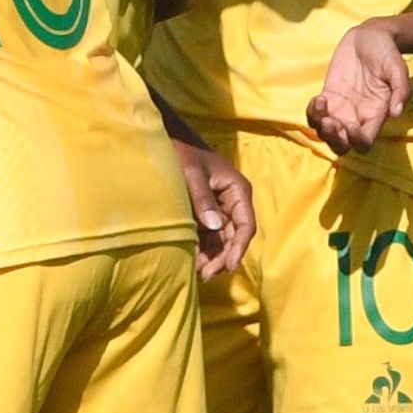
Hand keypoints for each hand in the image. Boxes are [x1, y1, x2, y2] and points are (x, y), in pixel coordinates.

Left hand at [174, 139, 253, 278]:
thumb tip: (215, 227)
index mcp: (237, 190)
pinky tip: (193, 261)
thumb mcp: (191, 173)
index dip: (238, 248)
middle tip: (206, 275)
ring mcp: (219, 207)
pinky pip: (208, 234)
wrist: (167, 138)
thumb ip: (202, 199)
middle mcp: (233, 200)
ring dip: (212, 256)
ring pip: (221, 238)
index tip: (228, 267)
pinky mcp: (205, 211)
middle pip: (234, 236)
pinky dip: (202, 248)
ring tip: (198, 272)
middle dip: (222, 257)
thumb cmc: (182, 151)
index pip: (245, 225)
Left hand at [307, 20, 411, 153]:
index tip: (350, 124)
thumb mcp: (398, 67)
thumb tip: (397, 113)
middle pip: (342, 145)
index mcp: (376, 114)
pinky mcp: (329, 97)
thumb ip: (401, 89)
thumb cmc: (387, 52)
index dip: (355, 140)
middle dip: (333, 139)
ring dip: (320, 127)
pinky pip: (316, 115)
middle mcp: (358, 116)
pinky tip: (318, 99)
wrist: (370, 36)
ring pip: (326, 132)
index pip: (364, 142)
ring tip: (321, 104)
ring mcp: (341, 108)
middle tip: (330, 121)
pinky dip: (312, 113)